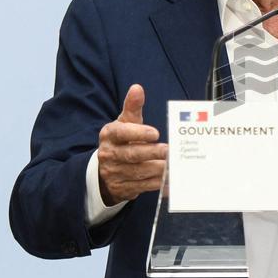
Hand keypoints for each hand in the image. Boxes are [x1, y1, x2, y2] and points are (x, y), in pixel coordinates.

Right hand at [97, 84, 167, 205]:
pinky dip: (158, 183)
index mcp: (109, 135)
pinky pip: (143, 186)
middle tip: (169, 150)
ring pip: (139, 172)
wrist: (105, 171)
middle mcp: (109, 154)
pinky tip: (171, 179)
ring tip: (173, 164)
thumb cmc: (121, 141)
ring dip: (157, 169)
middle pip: (131, 155)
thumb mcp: (124, 123)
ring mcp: (115, 173)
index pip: (121, 133)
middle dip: (152, 153)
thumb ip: (132, 107)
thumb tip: (137, 88)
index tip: (155, 133)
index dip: (137, 133)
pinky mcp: (123, 188)